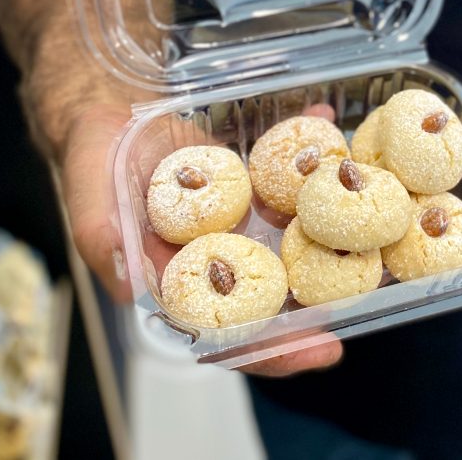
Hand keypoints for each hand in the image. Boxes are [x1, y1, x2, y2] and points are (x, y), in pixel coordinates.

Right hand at [59, 103, 341, 376]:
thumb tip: (131, 277)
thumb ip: (100, 232)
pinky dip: (308, 158)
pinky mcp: (249, 188)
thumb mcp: (88, 191)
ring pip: (289, 244)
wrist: (106, 112)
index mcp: (172, 281)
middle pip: (270, 300)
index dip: (271, 350)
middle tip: (366, 304)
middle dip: (318, 305)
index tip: (320, 349)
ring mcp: (235, 225)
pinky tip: (329, 129)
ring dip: (330, 236)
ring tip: (373, 228)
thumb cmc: (92, 157)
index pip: (224, 335)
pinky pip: (285, 183)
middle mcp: (212, 261)